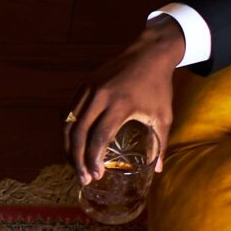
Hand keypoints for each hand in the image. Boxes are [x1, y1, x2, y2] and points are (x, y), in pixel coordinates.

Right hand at [66, 16, 183, 184]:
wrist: (149, 54)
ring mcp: (89, 89)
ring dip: (69, 146)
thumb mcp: (164, 115)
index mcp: (120, 105)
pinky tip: (72, 142)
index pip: (99, 137)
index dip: (93, 158)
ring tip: (76, 164)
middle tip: (83, 177)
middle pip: (79, 133)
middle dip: (78, 159)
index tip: (96, 175)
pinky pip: (68, 110)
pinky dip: (67, 129)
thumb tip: (159, 169)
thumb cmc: (159, 87)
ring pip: (69, 123)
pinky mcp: (84, 85)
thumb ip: (160, 143)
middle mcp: (100, 97)